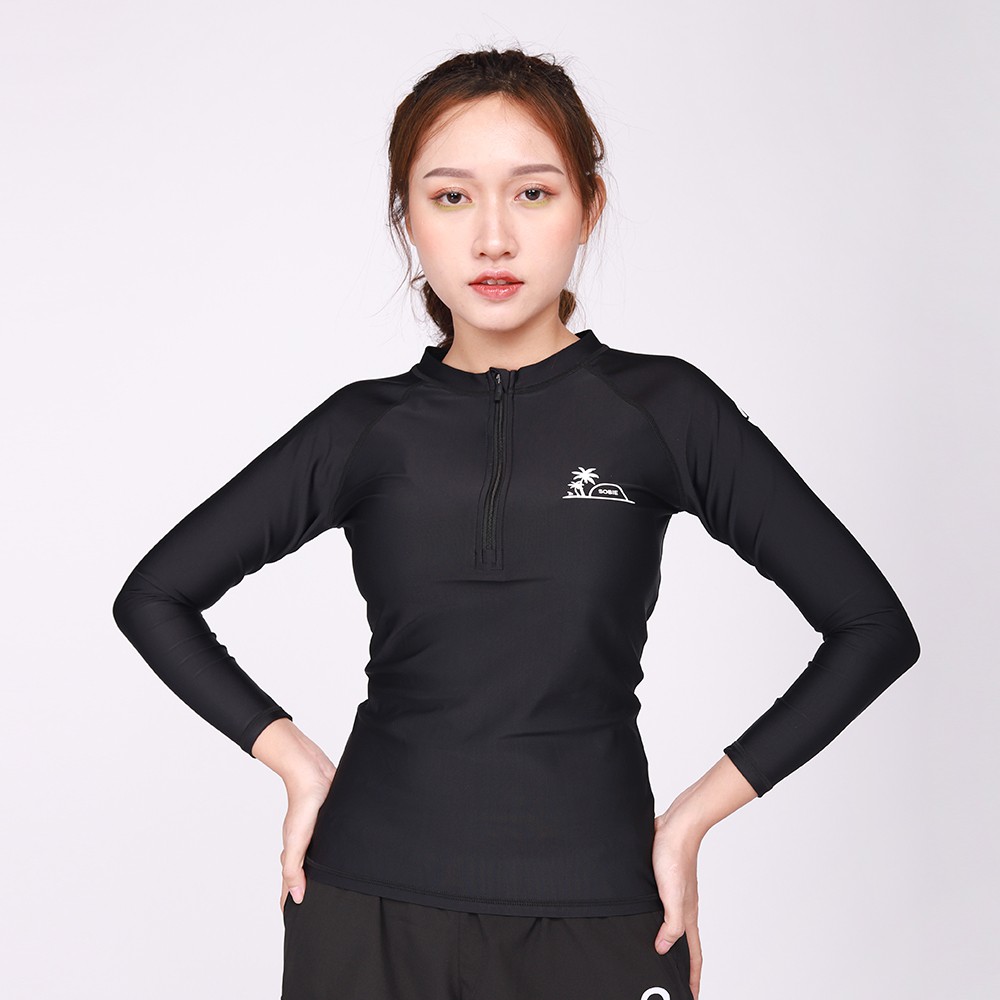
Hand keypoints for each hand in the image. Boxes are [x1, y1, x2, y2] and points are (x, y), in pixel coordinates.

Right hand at [279, 765, 334, 911]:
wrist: (313, 772)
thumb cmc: (303, 803)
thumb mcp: (297, 840)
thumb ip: (293, 868)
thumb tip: (296, 897)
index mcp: (293, 850)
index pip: (289, 881)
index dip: (289, 899)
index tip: (290, 919)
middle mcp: (304, 843)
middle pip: (301, 871)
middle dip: (303, 889)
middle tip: (310, 908)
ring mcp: (316, 833)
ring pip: (315, 858)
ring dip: (317, 872)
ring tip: (324, 888)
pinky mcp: (329, 822)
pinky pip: (328, 843)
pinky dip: (328, 854)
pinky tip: (337, 856)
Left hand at [651, 811, 703, 999]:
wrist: (675, 826)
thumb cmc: (674, 857)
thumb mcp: (672, 895)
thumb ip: (671, 924)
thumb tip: (663, 949)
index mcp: (687, 914)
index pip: (693, 954)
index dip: (693, 977)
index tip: (691, 996)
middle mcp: (683, 907)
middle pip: (685, 943)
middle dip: (684, 965)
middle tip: (678, 982)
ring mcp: (674, 894)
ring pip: (673, 925)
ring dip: (670, 943)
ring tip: (661, 957)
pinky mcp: (664, 881)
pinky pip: (663, 909)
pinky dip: (660, 921)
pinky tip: (648, 920)